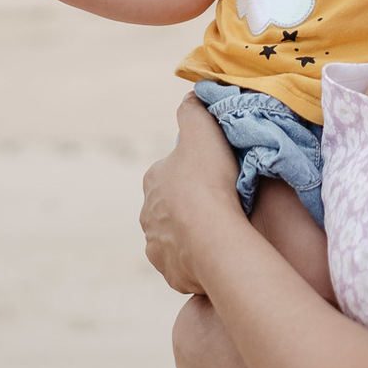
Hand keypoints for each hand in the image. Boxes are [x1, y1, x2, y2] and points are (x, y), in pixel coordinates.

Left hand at [141, 93, 241, 293]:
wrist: (211, 237)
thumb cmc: (208, 181)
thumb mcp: (202, 130)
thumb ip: (193, 110)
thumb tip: (189, 96)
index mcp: (153, 179)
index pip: (170, 170)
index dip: (191, 169)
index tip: (213, 173)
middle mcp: (147, 214)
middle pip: (170, 204)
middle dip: (188, 204)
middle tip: (219, 202)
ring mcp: (156, 246)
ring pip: (174, 235)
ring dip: (190, 233)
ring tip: (219, 230)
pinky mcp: (168, 271)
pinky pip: (182, 262)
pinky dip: (194, 258)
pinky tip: (214, 252)